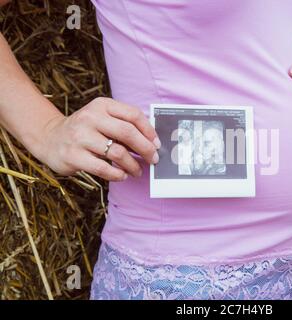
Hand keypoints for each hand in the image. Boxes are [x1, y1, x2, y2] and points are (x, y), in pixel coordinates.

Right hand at [40, 97, 159, 180]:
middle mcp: (90, 118)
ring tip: (137, 171)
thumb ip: (124, 125)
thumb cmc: (86, 130)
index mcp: (102, 105)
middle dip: (146, 149)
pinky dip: (117, 174)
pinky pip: (103, 168)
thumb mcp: (102, 118)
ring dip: (133, 165)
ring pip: (117, 152)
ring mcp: (80, 137)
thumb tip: (152, 142)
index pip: (133, 115)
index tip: (157, 144)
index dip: (149, 131)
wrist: (50, 138)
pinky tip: (122, 175)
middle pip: (128, 133)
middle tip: (153, 159)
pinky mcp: (73, 156)